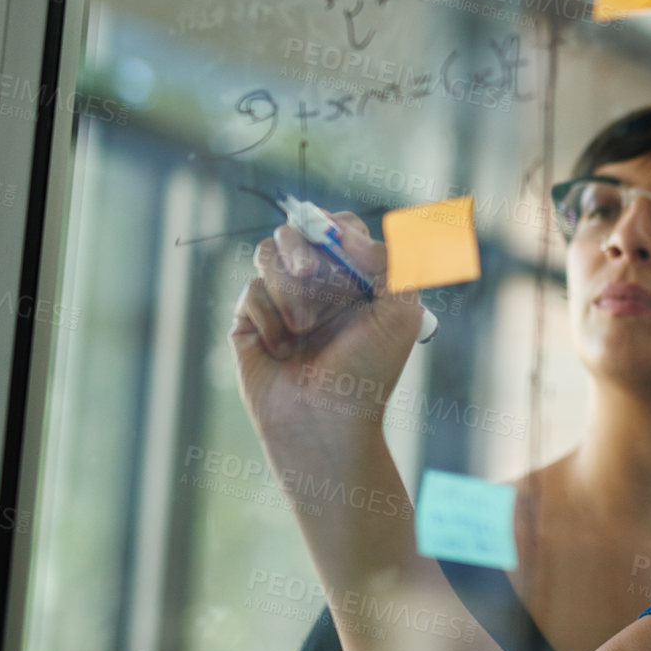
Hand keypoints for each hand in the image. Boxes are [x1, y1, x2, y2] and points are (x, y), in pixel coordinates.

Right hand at [231, 210, 423, 446]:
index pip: (340, 229)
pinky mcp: (251, 320)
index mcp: (357, 278)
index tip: (339, 246)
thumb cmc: (368, 372)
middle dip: (301, 246)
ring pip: (268, 254)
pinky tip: (282, 350)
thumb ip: (391, 262)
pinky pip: (250, 291)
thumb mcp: (400, 314)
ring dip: (288, 289)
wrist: (323, 421)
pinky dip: (269, 318)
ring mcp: (283, 299)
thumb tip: (346, 232)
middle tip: (308, 270)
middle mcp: (318, 284)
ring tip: (303, 329)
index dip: (335, 229)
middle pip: (297, 231)